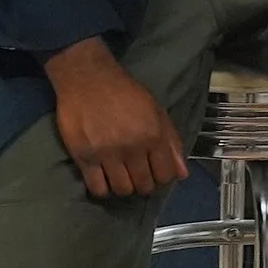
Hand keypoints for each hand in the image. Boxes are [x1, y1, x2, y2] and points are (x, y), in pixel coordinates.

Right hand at [44, 37, 187, 200]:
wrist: (87, 77)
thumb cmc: (124, 92)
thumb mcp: (155, 110)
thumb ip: (171, 142)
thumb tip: (182, 174)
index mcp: (153, 135)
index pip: (166, 175)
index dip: (162, 177)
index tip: (155, 172)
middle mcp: (132, 148)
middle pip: (144, 186)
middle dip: (144, 183)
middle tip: (137, 173)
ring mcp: (107, 154)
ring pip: (123, 190)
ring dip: (124, 186)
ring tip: (120, 175)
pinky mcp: (84, 157)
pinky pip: (97, 188)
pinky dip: (102, 189)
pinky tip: (103, 178)